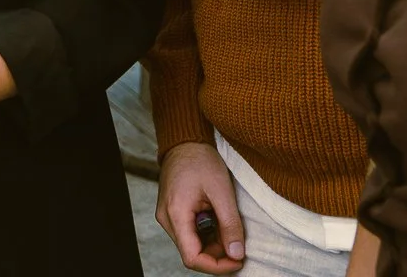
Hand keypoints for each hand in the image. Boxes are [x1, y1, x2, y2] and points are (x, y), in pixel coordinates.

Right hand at [155, 141, 245, 272]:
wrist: (185, 142)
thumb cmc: (201, 161)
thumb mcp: (222, 191)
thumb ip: (230, 224)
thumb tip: (237, 254)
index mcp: (175, 214)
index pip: (192, 258)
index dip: (217, 266)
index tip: (238, 261)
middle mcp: (167, 219)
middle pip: (192, 253)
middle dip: (218, 255)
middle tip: (239, 245)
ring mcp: (168, 216)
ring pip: (192, 245)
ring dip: (214, 245)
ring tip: (230, 228)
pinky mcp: (172, 213)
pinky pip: (190, 234)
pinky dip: (207, 235)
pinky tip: (219, 221)